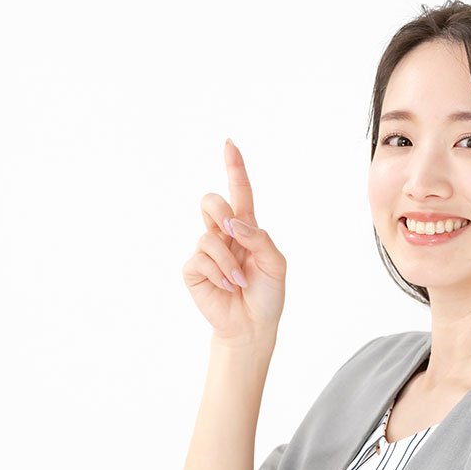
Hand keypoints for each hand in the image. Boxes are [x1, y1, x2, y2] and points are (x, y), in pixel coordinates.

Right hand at [181, 139, 286, 341]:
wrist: (253, 325)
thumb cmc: (268, 294)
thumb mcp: (276, 264)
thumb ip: (260, 239)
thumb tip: (234, 224)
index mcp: (246, 229)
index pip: (239, 192)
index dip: (234, 168)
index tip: (230, 144)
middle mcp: (223, 235)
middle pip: (211, 201)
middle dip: (220, 212)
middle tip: (233, 234)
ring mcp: (206, 251)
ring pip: (207, 236)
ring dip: (228, 261)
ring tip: (238, 281)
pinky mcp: (193, 270)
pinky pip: (200, 259)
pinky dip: (218, 274)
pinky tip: (226, 287)